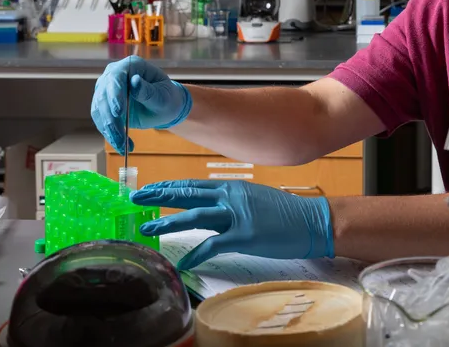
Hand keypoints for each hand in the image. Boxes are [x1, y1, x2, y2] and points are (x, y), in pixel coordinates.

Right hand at [91, 55, 192, 153]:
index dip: (115, 94)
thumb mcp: (163, 97)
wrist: (163, 107)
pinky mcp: (104, 105)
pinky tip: (121, 145)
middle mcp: (114, 75)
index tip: (119, 112)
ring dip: (109, 130)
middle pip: (103, 96)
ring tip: (123, 145)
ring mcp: (106, 90)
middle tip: (120, 136)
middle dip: (111, 119)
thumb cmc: (167, 98)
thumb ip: (148, 91)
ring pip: (99, 111)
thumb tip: (134, 81)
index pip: (116, 77)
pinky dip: (109, 134)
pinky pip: (101, 120)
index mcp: (132, 66)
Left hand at [131, 179, 333, 269]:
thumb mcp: (256, 198)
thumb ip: (234, 201)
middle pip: (188, 195)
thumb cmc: (287, 212)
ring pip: (194, 216)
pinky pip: (212, 245)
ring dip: (168, 223)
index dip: (170, 187)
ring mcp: (237, 216)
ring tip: (147, 230)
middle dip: (160, 197)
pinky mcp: (244, 236)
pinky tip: (182, 263)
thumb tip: (216, 207)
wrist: (312, 220)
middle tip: (136, 199)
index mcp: (234, 187)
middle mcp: (232, 197)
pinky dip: (195, 254)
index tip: (151, 189)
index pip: (194, 185)